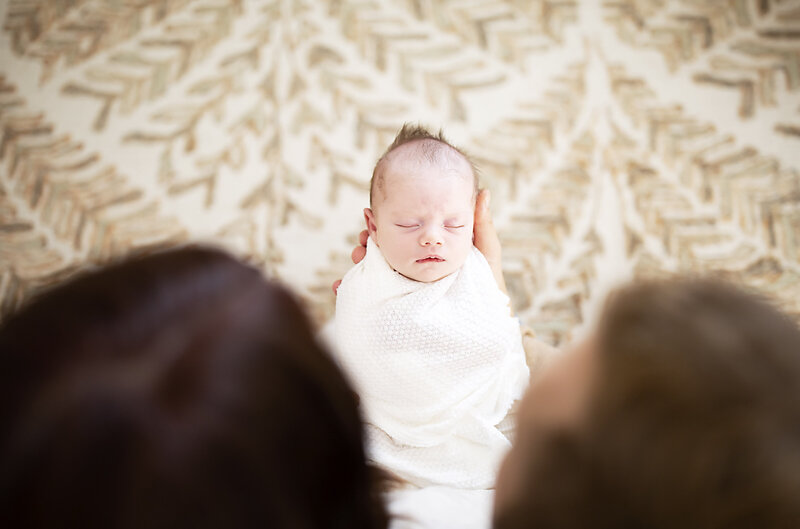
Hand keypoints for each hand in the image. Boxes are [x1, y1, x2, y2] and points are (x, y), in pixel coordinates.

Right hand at [332, 190, 506, 293]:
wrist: (488, 329)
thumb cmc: (491, 290)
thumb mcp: (487, 254)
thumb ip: (481, 225)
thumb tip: (483, 192)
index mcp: (430, 253)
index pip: (401, 234)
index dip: (383, 225)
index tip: (369, 217)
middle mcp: (416, 269)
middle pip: (384, 252)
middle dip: (367, 246)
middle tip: (360, 242)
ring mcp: (408, 289)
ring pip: (376, 273)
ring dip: (360, 266)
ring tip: (354, 261)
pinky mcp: (403, 309)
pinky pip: (374, 300)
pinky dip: (353, 293)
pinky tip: (339, 288)